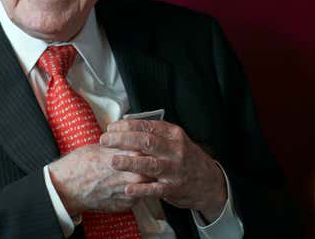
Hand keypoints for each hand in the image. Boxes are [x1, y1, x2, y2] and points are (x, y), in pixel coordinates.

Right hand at [48, 144, 152, 216]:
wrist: (67, 187)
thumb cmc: (79, 165)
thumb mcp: (101, 146)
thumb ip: (120, 145)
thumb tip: (131, 139)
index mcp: (126, 156)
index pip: (148, 148)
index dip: (147, 145)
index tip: (147, 143)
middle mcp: (131, 175)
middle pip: (153, 166)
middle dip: (151, 162)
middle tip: (147, 158)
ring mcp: (130, 192)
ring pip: (149, 183)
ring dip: (146, 177)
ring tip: (138, 172)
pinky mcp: (126, 204)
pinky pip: (139, 196)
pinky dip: (137, 190)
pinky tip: (128, 184)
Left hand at [101, 119, 227, 220]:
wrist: (209, 181)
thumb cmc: (185, 158)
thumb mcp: (175, 140)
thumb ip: (154, 133)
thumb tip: (125, 124)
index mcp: (173, 134)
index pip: (147, 126)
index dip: (126, 126)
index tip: (111, 128)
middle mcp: (175, 150)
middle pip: (146, 142)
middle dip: (122, 140)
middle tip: (105, 141)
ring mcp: (175, 170)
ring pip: (150, 164)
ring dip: (130, 162)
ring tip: (112, 161)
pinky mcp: (174, 188)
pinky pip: (156, 189)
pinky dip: (141, 189)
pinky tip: (128, 189)